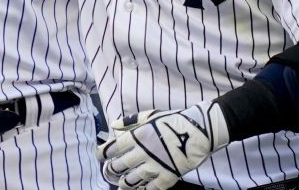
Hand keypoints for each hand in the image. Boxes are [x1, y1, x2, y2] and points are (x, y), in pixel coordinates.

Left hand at [96, 101, 227, 188]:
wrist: (199, 131)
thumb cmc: (173, 121)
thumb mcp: (150, 115)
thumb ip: (130, 122)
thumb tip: (113, 125)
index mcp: (137, 136)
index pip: (112, 148)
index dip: (102, 154)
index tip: (100, 156)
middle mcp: (143, 153)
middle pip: (118, 167)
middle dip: (111, 170)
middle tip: (110, 171)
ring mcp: (155, 167)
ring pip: (131, 181)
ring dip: (123, 183)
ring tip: (122, 183)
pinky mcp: (167, 178)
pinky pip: (150, 189)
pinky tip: (140, 189)